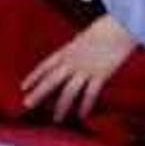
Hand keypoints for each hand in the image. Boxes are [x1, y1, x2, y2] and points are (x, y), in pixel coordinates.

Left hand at [20, 14, 139, 123]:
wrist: (120, 26)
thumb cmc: (105, 28)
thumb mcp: (83, 38)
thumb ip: (76, 49)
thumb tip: (72, 54)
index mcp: (67, 50)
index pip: (45, 65)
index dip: (34, 77)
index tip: (24, 86)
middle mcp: (73, 61)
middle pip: (51, 80)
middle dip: (38, 93)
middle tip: (27, 104)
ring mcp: (86, 69)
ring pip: (69, 91)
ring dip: (61, 106)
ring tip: (56, 119)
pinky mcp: (100, 75)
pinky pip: (90, 94)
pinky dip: (85, 106)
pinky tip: (81, 115)